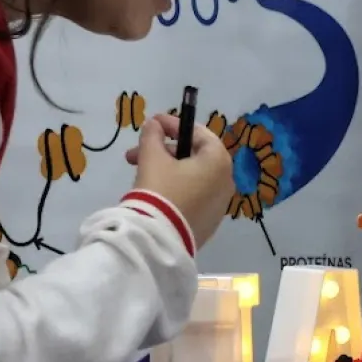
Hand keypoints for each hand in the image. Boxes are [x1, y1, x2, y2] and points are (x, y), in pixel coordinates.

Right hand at [125, 113, 232, 247]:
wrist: (160, 239)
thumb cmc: (160, 190)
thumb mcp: (152, 157)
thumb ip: (153, 135)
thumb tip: (154, 125)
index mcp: (219, 161)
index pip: (199, 133)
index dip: (173, 124)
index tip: (152, 122)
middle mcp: (226, 181)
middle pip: (194, 156)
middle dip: (162, 151)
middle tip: (135, 153)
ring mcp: (220, 204)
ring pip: (192, 177)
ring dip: (166, 169)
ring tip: (138, 173)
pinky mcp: (210, 222)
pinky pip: (194, 196)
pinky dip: (177, 188)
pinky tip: (155, 192)